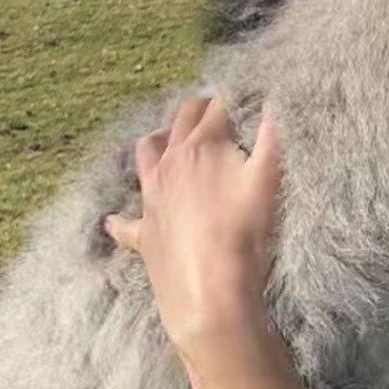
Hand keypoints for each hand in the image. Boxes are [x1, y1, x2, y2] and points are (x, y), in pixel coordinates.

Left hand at [103, 96, 327, 388]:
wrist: (210, 295)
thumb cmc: (244, 236)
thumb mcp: (269, 180)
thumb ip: (273, 136)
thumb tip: (275, 101)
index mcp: (201, 146)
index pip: (217, 106)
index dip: (235, 97)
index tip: (249, 94)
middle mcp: (169, 164)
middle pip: (181, 120)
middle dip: (199, 108)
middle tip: (216, 107)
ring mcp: (152, 197)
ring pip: (146, 153)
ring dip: (158, 140)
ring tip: (169, 138)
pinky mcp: (144, 233)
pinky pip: (125, 223)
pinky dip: (119, 219)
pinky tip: (112, 219)